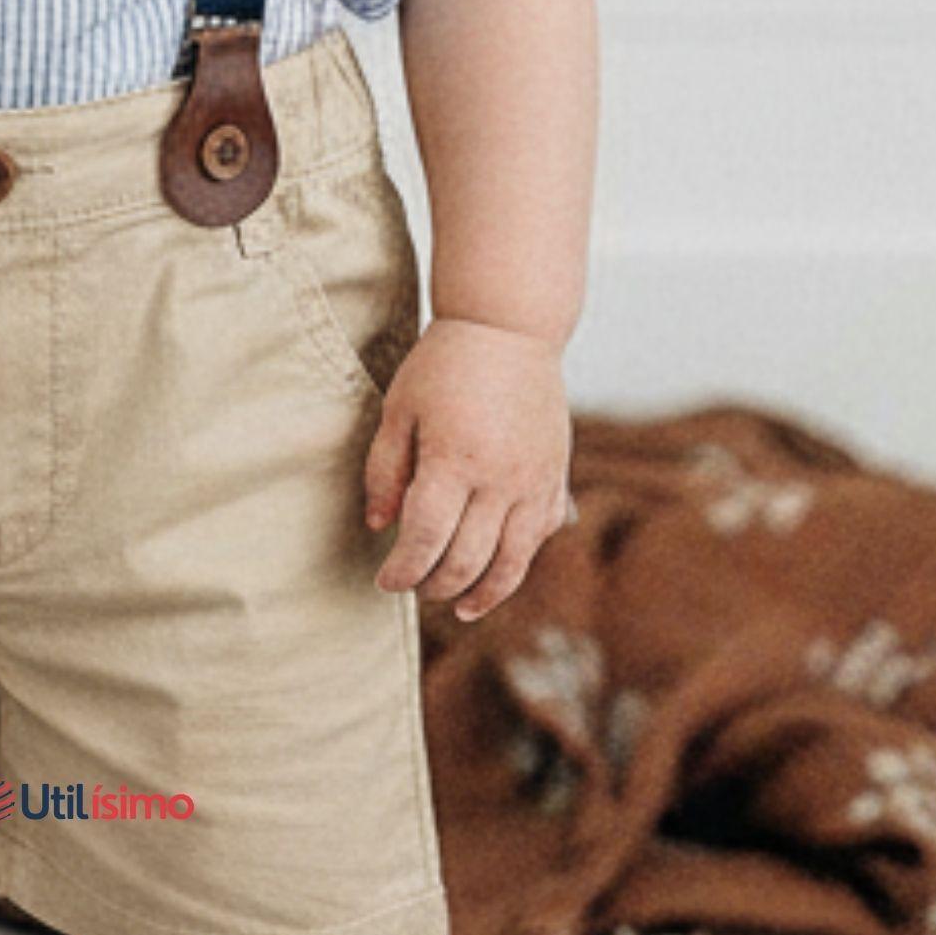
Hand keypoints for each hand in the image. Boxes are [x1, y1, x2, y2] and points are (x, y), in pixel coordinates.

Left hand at [361, 316, 572, 618]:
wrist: (510, 328)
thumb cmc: (444, 364)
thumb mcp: (399, 409)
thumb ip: (385, 471)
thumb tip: (380, 526)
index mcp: (454, 459)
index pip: (425, 538)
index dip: (402, 570)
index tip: (386, 581)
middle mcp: (500, 478)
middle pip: (466, 560)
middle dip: (434, 585)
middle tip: (412, 588)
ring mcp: (534, 482)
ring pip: (511, 562)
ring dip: (481, 592)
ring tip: (457, 606)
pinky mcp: (555, 478)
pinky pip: (539, 537)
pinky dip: (518, 563)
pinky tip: (496, 574)